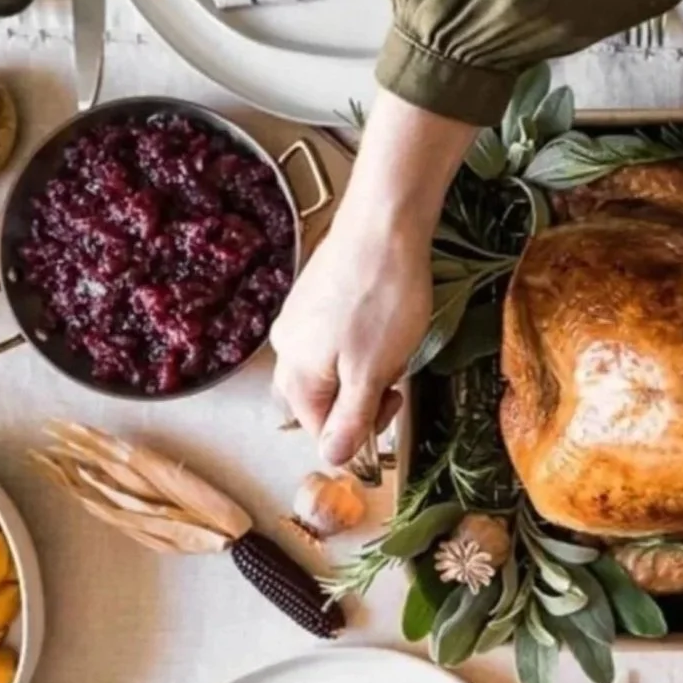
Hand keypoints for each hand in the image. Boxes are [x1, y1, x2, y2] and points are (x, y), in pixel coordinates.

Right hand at [271, 92, 474, 465]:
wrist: (384, 222)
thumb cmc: (380, 296)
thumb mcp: (372, 372)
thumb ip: (351, 420)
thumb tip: (333, 460)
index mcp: (295, 373)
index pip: (320, 430)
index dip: (361, 429)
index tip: (393, 403)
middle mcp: (287, 347)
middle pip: (324, 399)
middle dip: (364, 395)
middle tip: (395, 371)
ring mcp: (300, 318)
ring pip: (334, 367)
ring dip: (368, 367)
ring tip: (392, 340)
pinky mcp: (318, 295)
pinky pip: (338, 338)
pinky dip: (364, 340)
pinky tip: (384, 318)